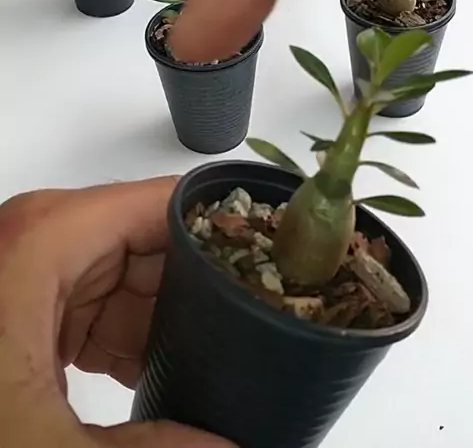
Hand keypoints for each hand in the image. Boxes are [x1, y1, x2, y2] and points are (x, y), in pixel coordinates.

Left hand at [0, 180, 233, 447]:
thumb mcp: (44, 441)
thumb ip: (148, 446)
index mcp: (46, 238)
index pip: (165, 202)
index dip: (226, 228)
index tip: (275, 263)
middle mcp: (48, 233)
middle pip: (159, 237)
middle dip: (206, 284)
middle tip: (257, 327)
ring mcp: (46, 263)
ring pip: (142, 269)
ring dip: (175, 315)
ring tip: (216, 356)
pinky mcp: (43, 295)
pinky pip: (113, 297)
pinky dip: (139, 333)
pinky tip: (159, 371)